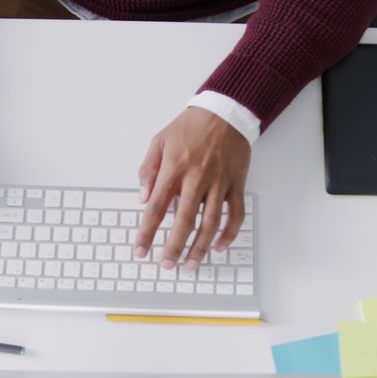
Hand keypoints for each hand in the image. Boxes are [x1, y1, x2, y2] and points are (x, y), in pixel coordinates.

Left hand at [133, 106, 249, 269]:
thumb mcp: (159, 141)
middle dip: (173, 248)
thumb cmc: (190, 127)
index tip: (140, 251)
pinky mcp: (236, 184)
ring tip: (191, 265)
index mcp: (174, 169)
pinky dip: (229, 233)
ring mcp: (219, 183)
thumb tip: (142, 198)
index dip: (146, 233)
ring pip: (211, 223)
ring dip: (200, 248)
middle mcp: (197, 178)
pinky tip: (219, 246)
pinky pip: (235, 214)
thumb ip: (148, 170)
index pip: (156, 208)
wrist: (225, 112)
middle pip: (183, 221)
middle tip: (166, 265)